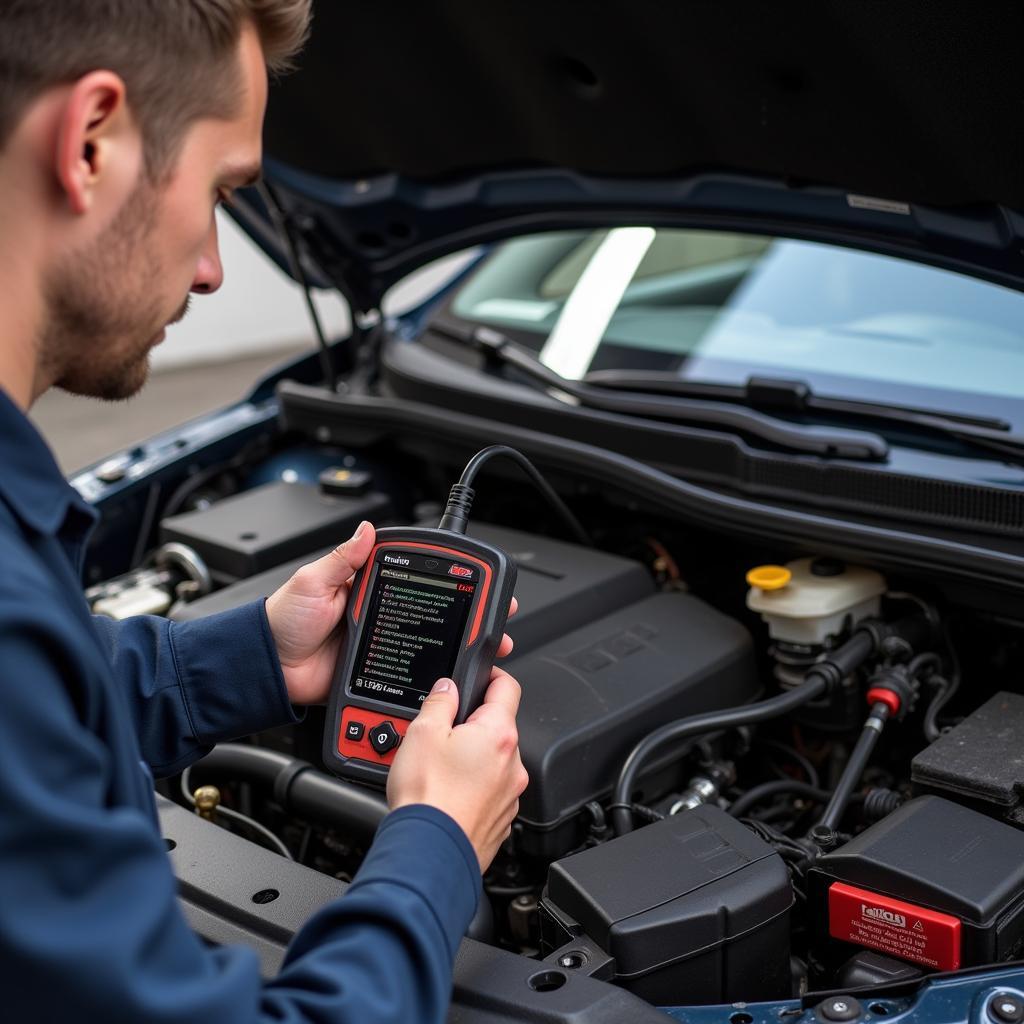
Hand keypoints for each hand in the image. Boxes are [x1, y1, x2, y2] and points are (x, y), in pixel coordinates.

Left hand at [265, 521, 516, 704]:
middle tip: (497, 618)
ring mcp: (383, 644)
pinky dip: (434, 677)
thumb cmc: (283, 621)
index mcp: (368, 586)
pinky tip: (453, 677)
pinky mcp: (378, 672)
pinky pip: (411, 674)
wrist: (268, 669)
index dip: (449, 580)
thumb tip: (367, 530)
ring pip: (430, 645)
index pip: (417, 578)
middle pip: (434, 613)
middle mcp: (382, 614)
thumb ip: (342, 559)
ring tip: (489, 647)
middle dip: (469, 616)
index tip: (476, 580)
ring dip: (461, 648)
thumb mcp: (313, 582)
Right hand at [387, 669, 529, 870]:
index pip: (508, 686)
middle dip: (472, 725)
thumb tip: (447, 687)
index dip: (491, 675)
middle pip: (497, 728)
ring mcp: (510, 794)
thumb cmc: (428, 797)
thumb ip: (440, 701)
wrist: (429, 853)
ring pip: (493, 762)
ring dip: (472, 759)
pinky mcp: (501, 819)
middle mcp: (513, 764)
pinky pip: (489, 791)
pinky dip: (471, 788)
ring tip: (438, 770)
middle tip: (441, 732)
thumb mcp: (422, 732)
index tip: (478, 676)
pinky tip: (446, 794)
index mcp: (498, 734)